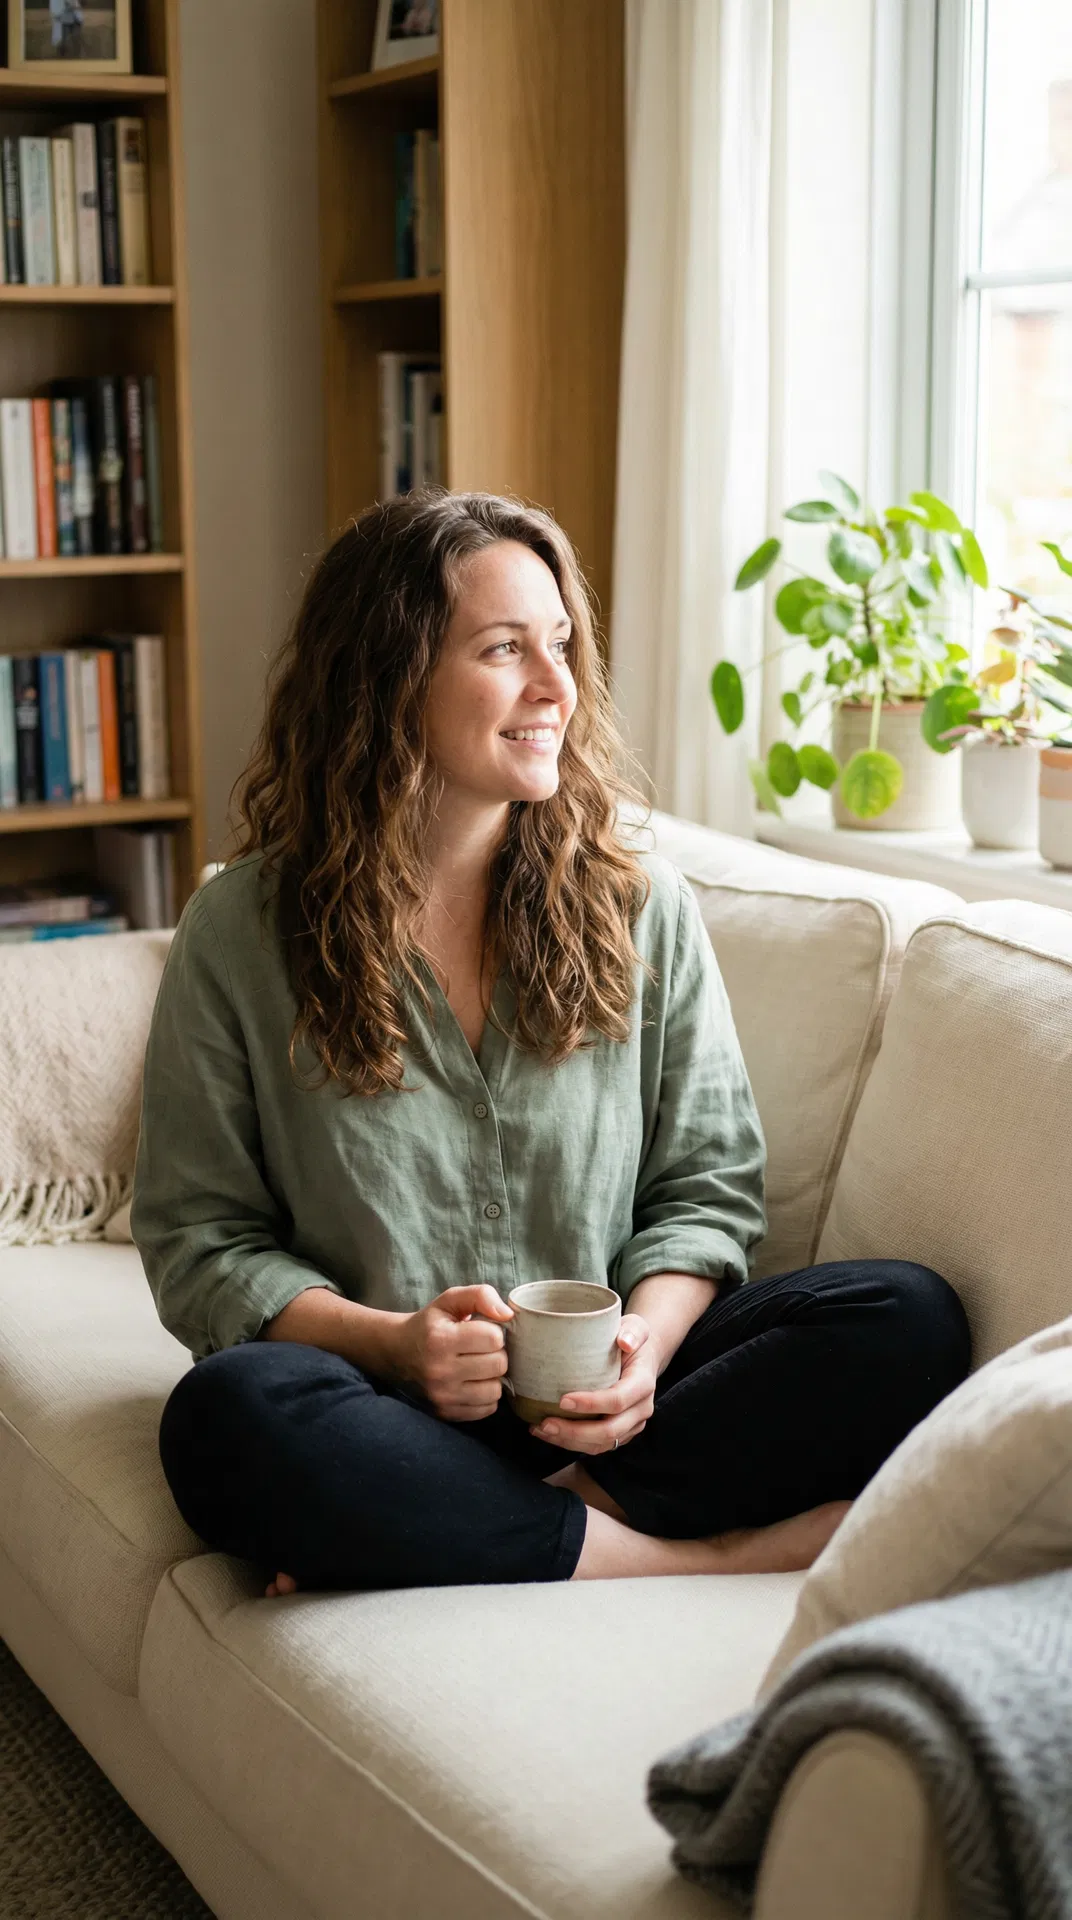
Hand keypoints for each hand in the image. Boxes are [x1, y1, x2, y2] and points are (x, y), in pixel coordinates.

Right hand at [393, 1284, 512, 1421]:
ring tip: (479, 1367)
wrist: (395, 1353)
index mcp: (440, 1339)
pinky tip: (474, 1383)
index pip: (493, 1338)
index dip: (494, 1331)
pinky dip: (486, 1396)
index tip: (482, 1332)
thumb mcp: (449, 1300)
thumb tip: (508, 1315)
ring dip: (492, 1377)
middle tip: (482, 1350)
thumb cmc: (428, 1325)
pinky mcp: (445, 1413)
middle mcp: (440, 1371)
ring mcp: (442, 1396)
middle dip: (496, 1354)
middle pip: (498, 1364)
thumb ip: (480, 1295)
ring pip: (495, 1390)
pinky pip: (487, 1409)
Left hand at [530, 1315, 656, 1454]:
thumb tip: (624, 1341)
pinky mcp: (620, 1433)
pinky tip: (549, 1433)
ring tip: (541, 1430)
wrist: (641, 1356)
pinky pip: (597, 1446)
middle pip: (609, 1431)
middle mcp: (641, 1409)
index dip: (591, 1404)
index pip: (617, 1400)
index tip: (562, 1399)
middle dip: (575, 1432)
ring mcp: (631, 1425)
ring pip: (601, 1444)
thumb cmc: (631, 1338)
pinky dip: (571, 1443)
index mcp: (643, 1384)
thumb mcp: (636, 1326)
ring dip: (569, 1441)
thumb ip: (633, 1330)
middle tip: (545, 1423)